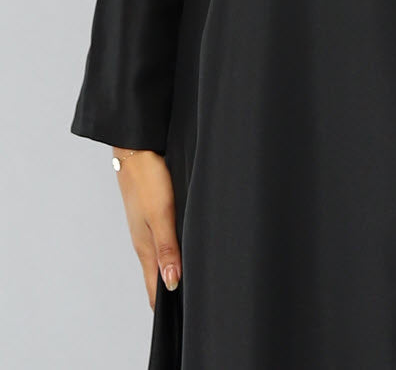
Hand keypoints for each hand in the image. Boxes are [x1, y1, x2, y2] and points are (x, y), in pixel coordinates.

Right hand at [112, 147, 181, 310]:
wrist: (135, 149)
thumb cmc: (148, 179)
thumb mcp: (162, 214)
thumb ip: (167, 249)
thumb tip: (172, 284)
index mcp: (145, 246)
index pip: (153, 285)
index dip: (163, 304)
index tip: (179, 318)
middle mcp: (144, 240)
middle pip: (156, 274)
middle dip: (168, 292)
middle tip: (187, 307)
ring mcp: (146, 226)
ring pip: (158, 257)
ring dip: (169, 272)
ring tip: (184, 285)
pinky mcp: (150, 212)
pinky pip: (160, 240)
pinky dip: (169, 252)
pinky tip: (179, 250)